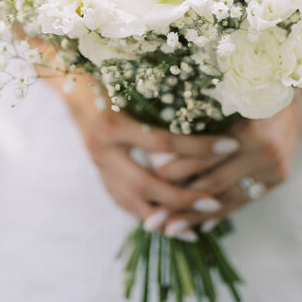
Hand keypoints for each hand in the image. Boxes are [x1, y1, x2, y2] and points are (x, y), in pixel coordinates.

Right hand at [62, 73, 243, 233]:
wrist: (70, 82)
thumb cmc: (107, 73)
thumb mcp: (131, 81)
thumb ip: (160, 98)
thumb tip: (206, 106)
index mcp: (112, 124)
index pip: (163, 142)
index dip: (198, 146)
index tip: (231, 146)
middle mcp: (102, 149)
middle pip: (147, 184)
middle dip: (183, 198)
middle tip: (216, 203)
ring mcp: (96, 164)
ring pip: (131, 202)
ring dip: (164, 218)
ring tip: (193, 228)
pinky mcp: (97, 172)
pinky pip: (121, 201)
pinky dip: (145, 214)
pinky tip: (166, 222)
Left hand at [157, 90, 301, 234]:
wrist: (298, 95)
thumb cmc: (256, 88)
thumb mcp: (230, 98)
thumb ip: (202, 125)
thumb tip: (161, 156)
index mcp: (251, 131)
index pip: (207, 158)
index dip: (178, 172)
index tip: (151, 182)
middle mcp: (265, 153)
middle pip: (216, 185)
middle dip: (182, 205)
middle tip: (153, 221)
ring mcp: (275, 169)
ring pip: (229, 199)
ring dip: (198, 217)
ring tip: (171, 230)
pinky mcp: (278, 179)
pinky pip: (245, 200)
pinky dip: (222, 211)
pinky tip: (202, 225)